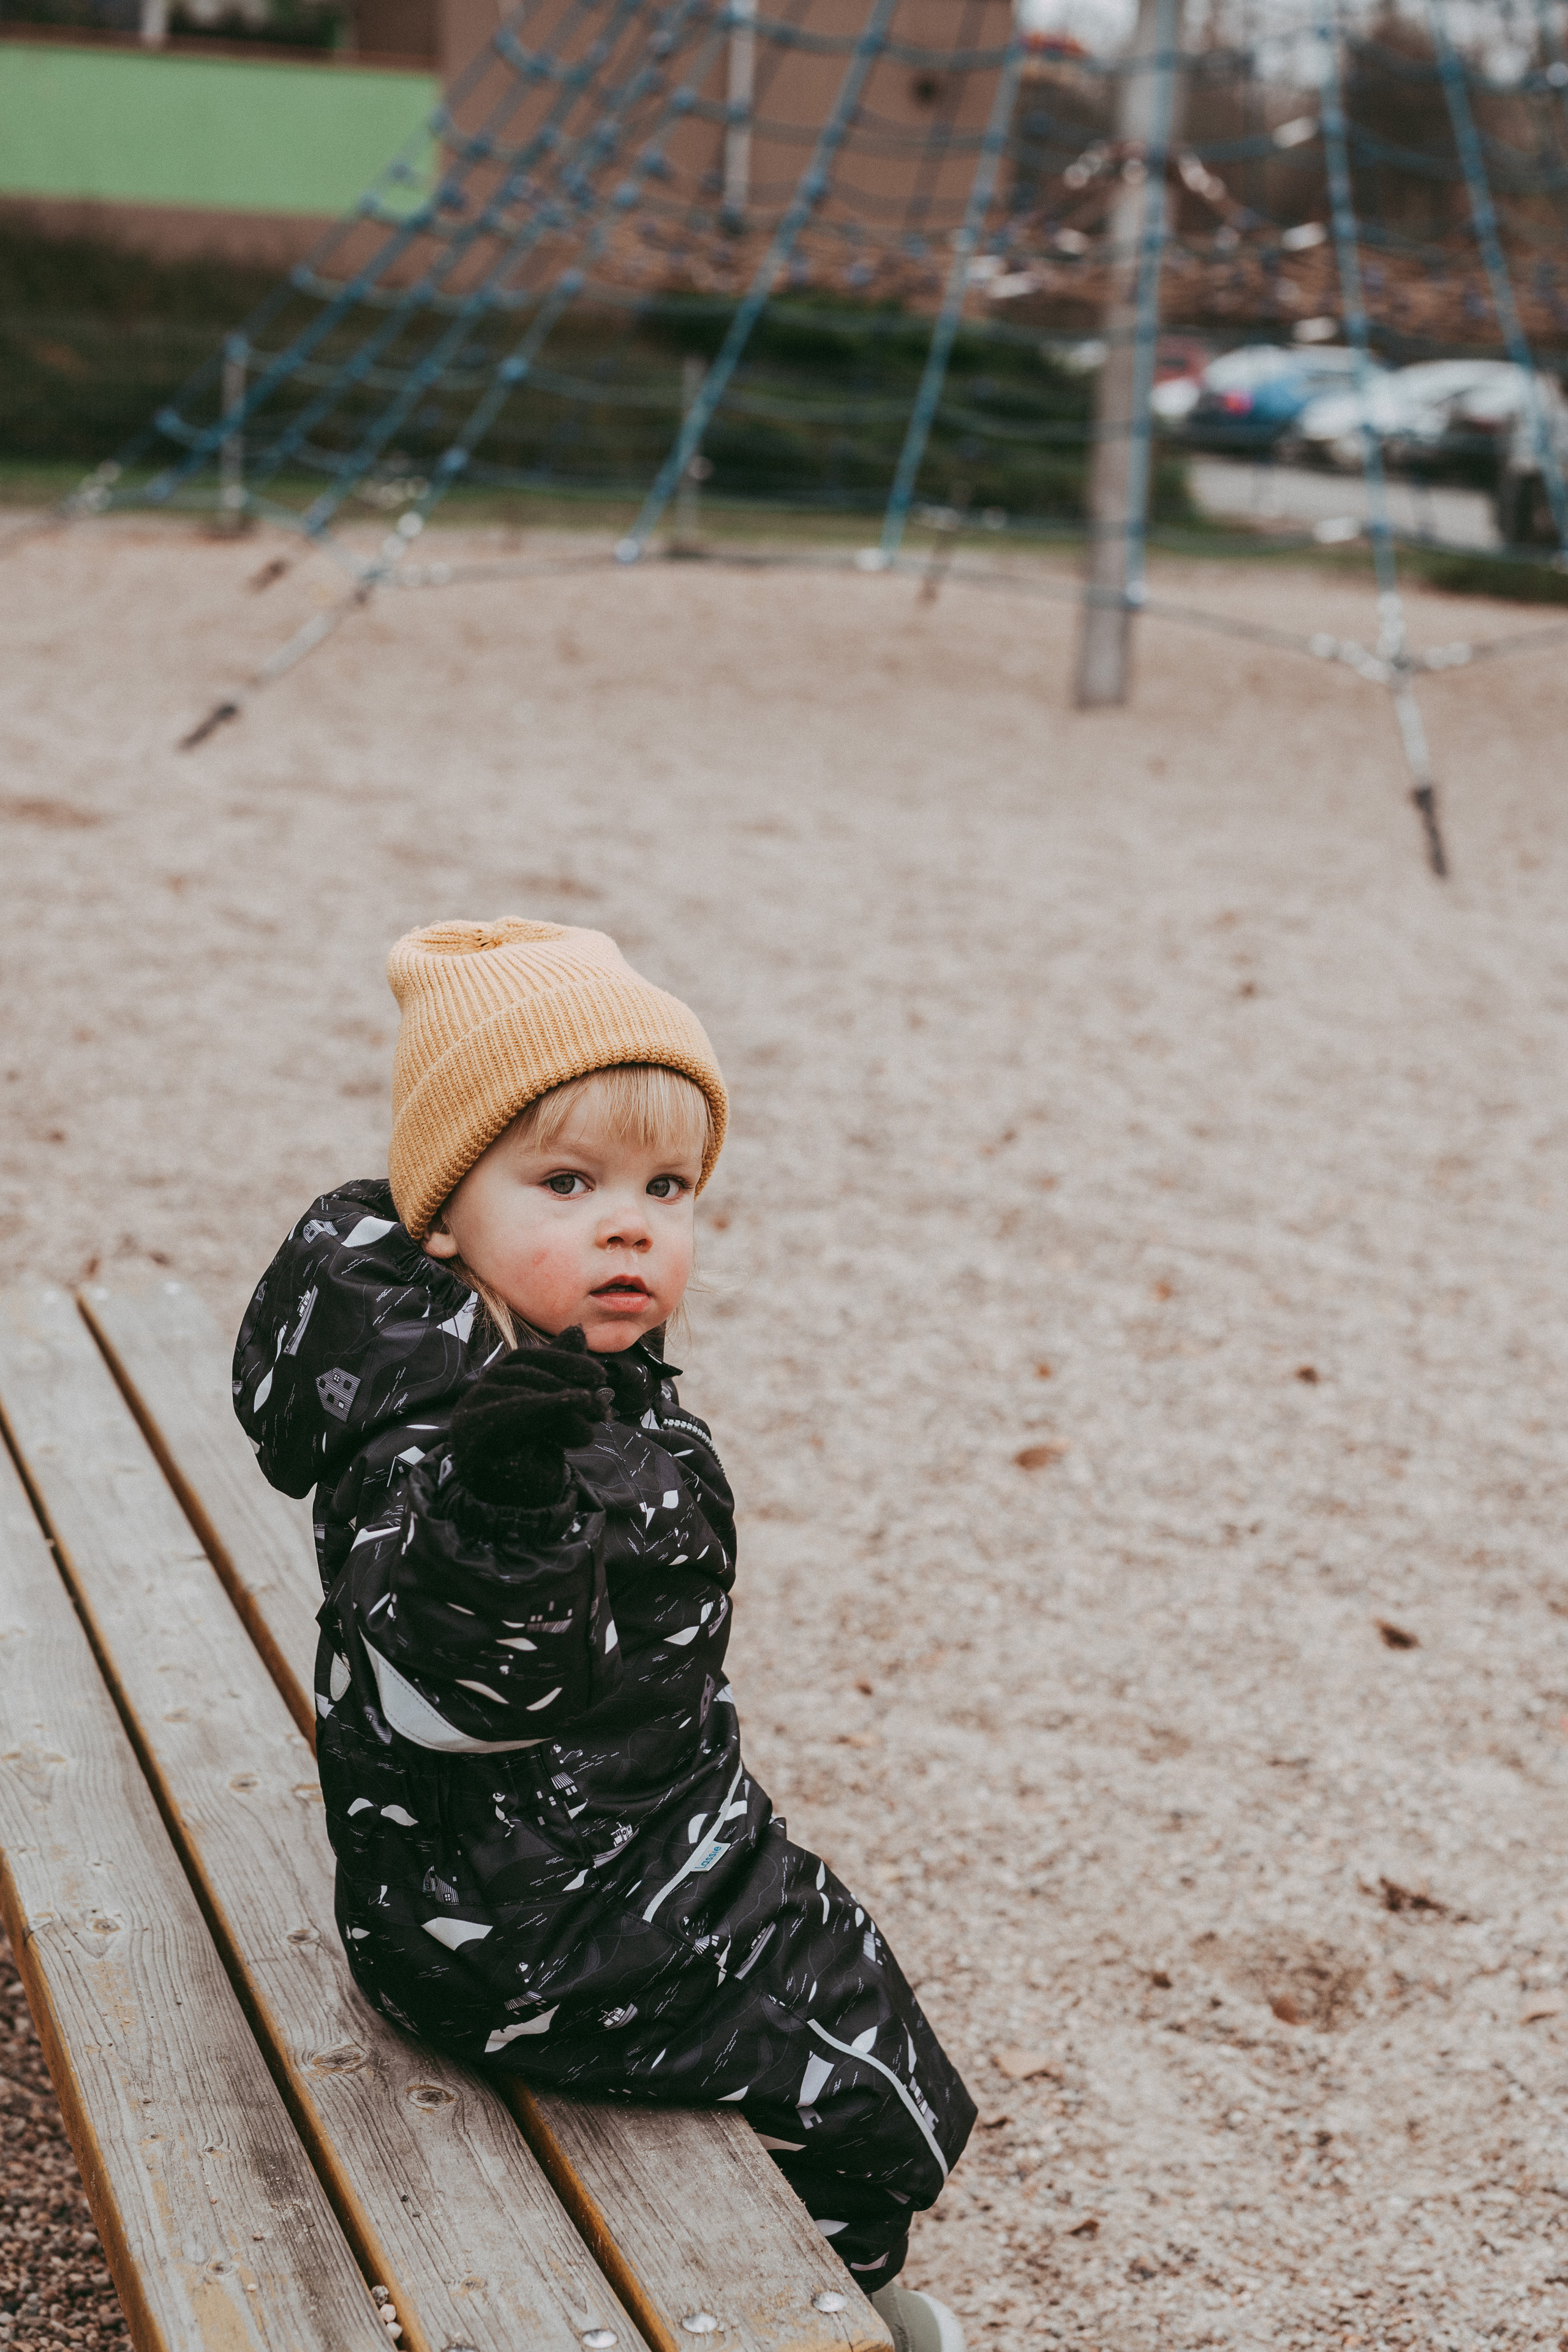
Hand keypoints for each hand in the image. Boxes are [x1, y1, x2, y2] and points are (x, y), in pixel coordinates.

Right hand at [450, 1326, 613, 1506]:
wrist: (518, 1509)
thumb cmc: (536, 1457)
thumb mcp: (558, 1411)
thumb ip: (563, 1373)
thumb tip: (576, 1331)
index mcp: (497, 1383)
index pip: (529, 1357)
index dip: (566, 1361)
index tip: (600, 1376)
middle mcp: (479, 1393)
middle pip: (526, 1372)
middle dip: (571, 1385)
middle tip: (603, 1408)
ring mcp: (471, 1414)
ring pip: (522, 1391)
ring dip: (564, 1407)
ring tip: (589, 1430)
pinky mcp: (473, 1436)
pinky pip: (511, 1413)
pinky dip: (546, 1406)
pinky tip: (572, 1408)